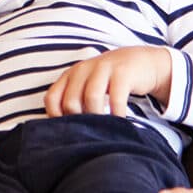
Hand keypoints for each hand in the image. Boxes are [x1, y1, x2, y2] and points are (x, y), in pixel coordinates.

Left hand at [47, 47, 172, 117]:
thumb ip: (75, 100)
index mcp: (69, 75)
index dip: (56, 117)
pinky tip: (120, 120)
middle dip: (79, 121)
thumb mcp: (87, 85)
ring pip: (91, 98)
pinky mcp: (122, 73)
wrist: (140, 61)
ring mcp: (102, 69)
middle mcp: (82, 70)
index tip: (70, 129)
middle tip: (92, 131)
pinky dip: (117, 113)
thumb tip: (65, 129)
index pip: (51, 98)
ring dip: (97, 117)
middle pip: (71, 102)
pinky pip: (116, 98)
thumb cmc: (109, 80)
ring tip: (105, 127)